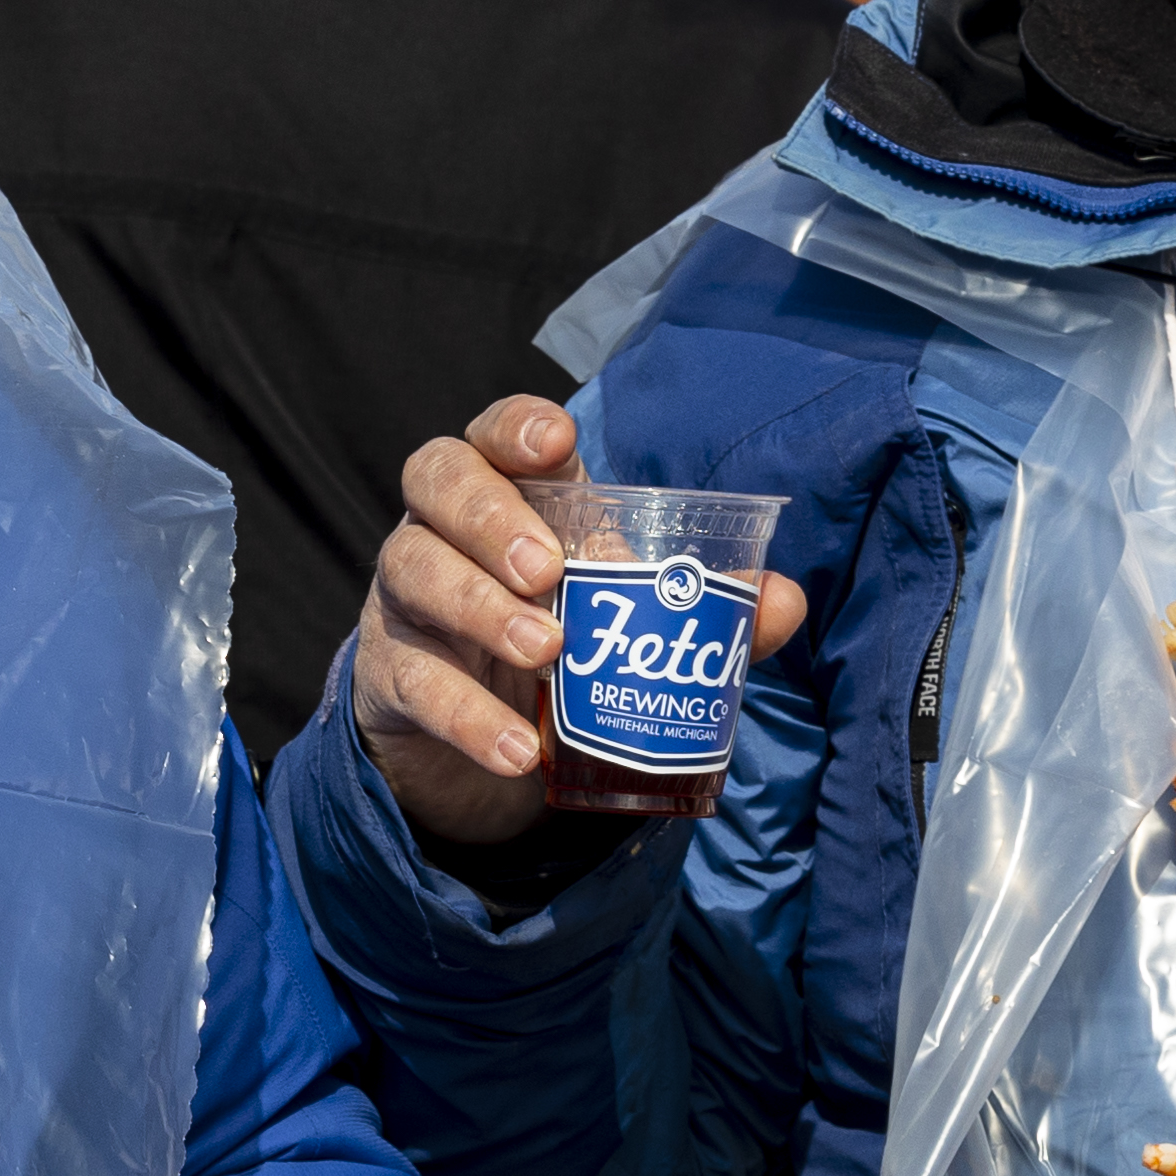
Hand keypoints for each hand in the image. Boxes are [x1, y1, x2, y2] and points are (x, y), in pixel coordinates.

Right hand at [348, 396, 807, 846]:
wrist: (479, 730)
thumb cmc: (558, 634)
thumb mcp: (624, 611)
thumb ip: (702, 604)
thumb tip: (785, 601)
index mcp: (510, 491)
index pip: (495, 432)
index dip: (517, 426)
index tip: (558, 442)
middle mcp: (443, 526)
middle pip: (436, 480)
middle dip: (489, 516)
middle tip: (546, 568)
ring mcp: (406, 596)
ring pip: (414, 569)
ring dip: (478, 607)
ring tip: (545, 651)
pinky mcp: (390, 673)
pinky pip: (417, 683)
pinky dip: (469, 718)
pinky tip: (519, 749)